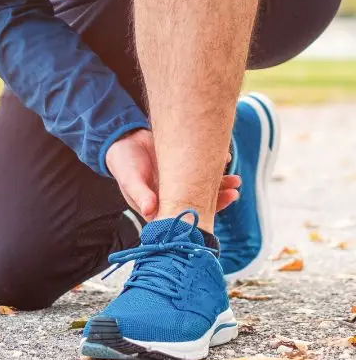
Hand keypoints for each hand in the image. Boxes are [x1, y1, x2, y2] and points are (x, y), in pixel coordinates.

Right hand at [105, 129, 240, 221]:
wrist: (125, 140)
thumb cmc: (124, 164)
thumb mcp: (130, 180)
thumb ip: (140, 194)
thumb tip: (150, 210)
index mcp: (159, 209)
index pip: (184, 219)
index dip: (201, 216)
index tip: (216, 208)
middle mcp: (173, 199)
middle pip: (199, 205)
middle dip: (219, 200)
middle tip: (234, 192)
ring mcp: (180, 184)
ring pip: (204, 189)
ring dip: (221, 185)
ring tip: (236, 180)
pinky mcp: (184, 168)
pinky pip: (202, 170)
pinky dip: (214, 165)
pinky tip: (224, 159)